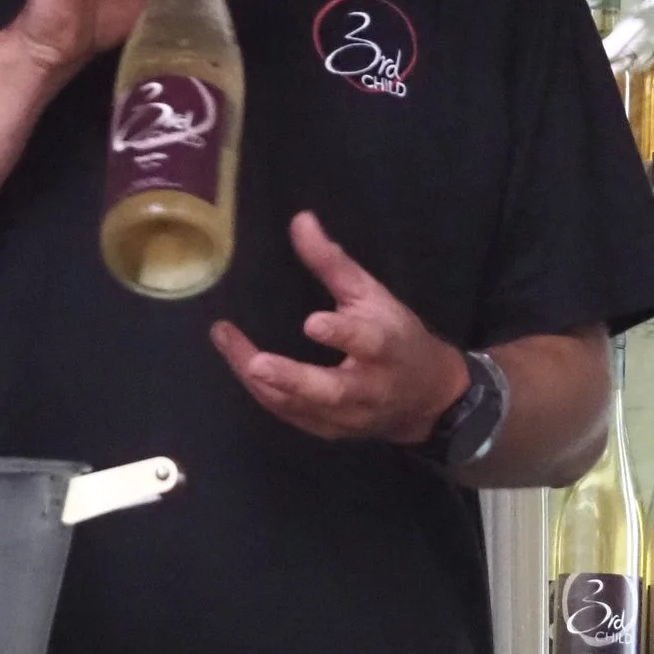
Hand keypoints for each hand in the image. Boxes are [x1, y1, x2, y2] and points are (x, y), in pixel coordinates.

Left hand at [209, 211, 469, 445]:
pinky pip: (291, 415)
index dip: (342, 333)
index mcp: (386, 348)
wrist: (426, 399)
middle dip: (292, 378)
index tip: (313, 323)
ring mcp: (348, 418)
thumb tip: (300, 221)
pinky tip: (239, 364)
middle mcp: (368, 389)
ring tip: (227, 342)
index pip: (368, 341)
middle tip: (256, 363)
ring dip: (262, 380)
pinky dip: (264, 393)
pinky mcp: (330, 432)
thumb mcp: (373, 296)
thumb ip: (334, 263)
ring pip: (301, 406)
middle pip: (330, 390)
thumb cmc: (398, 338)